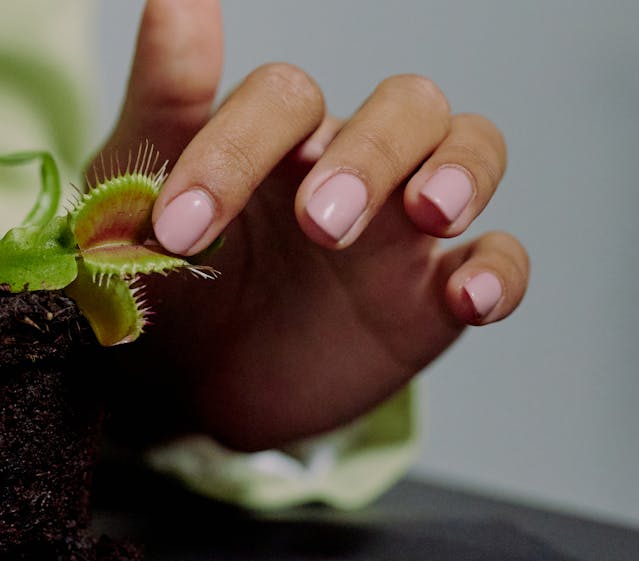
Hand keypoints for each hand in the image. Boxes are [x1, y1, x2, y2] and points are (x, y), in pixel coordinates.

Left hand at [96, 0, 529, 450]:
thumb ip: (163, 100)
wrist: (183, 383)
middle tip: (318, 225)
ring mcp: (400, 228)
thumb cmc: (163, 273)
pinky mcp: (431, 298)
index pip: (285, 99)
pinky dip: (499, 271)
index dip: (237, 151)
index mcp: (277, 136)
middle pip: (402, 107)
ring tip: (428, 215)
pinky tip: (468, 300)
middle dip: (367, 157)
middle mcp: (348, 163)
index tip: (179, 229)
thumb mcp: (138, 194)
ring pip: (469, 150)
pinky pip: (500, 260)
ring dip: (459, 173)